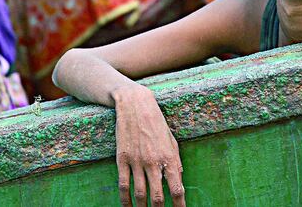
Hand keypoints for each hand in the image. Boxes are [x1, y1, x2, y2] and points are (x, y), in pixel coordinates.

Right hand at [113, 86, 185, 206]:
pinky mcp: (122, 159)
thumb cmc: (156, 122)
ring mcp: (137, 161)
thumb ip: (175, 160)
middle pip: (158, 196)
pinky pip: (123, 185)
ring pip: (140, 194)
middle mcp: (153, 161)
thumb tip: (179, 179)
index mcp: (169, 157)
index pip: (177, 188)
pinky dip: (125, 200)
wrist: (135, 105)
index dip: (179, 205)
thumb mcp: (171, 139)